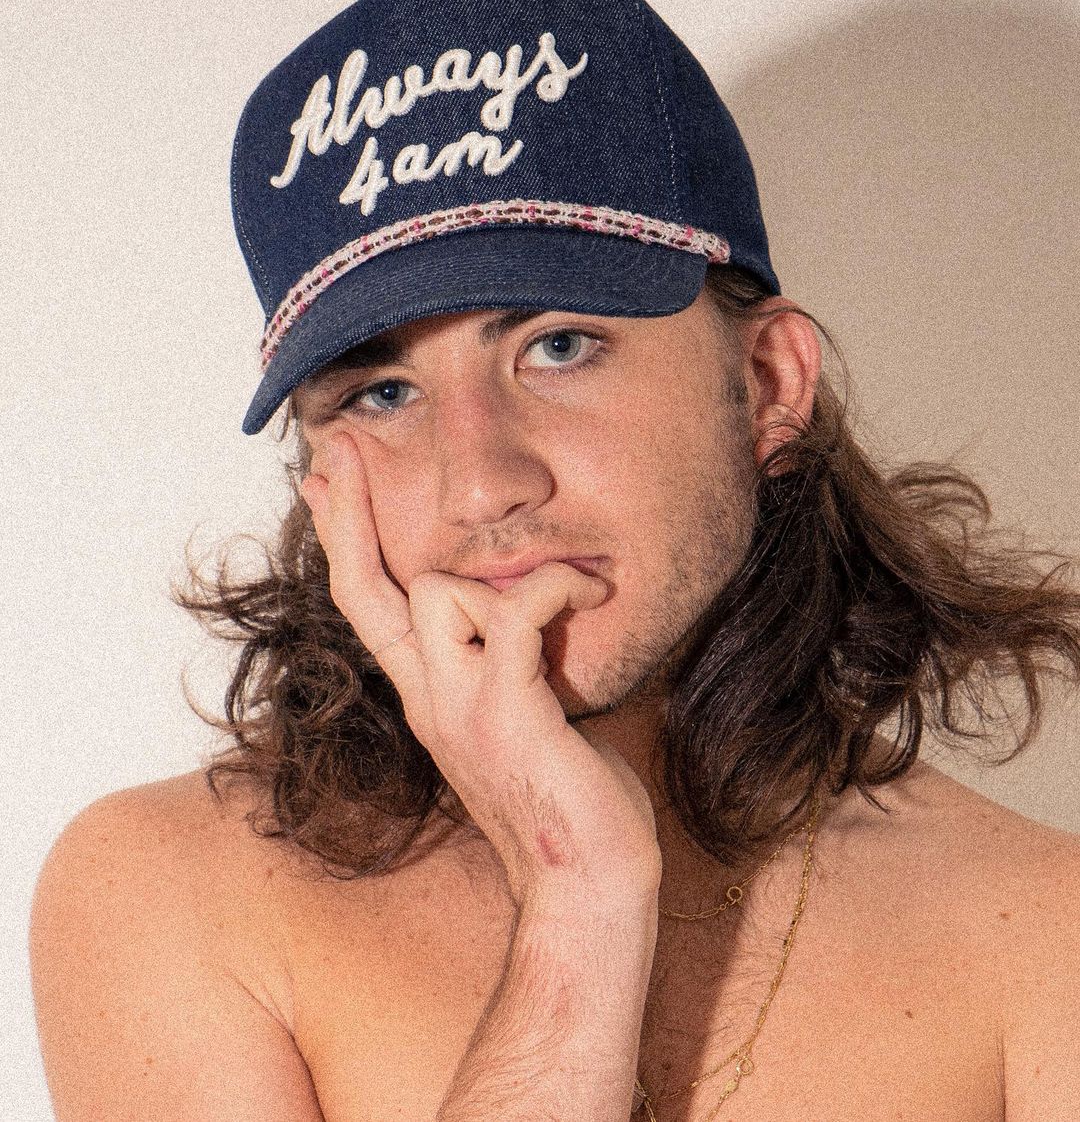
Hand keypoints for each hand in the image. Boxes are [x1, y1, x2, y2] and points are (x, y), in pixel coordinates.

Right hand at [300, 429, 661, 907]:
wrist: (584, 884)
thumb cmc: (569, 801)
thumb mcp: (521, 715)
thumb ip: (507, 660)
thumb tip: (523, 603)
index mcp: (428, 694)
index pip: (366, 605)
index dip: (343, 538)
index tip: (325, 481)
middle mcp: (428, 697)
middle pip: (362, 591)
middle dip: (349, 513)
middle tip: (340, 448)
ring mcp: (460, 706)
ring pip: (435, 591)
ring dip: (498, 573)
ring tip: (565, 590)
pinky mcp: (507, 711)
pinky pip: (517, 612)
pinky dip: (557, 588)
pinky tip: (592, 598)